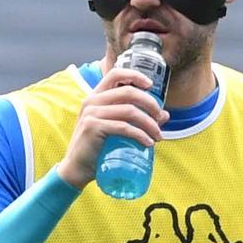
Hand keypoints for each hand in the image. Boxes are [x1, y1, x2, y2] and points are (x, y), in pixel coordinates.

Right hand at [55, 65, 168, 187]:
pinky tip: (148, 143)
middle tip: (160, 118)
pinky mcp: (93, 127)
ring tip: (158, 136)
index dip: (135, 75)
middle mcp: (92, 101)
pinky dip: (139, 135)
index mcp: (96, 96)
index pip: (115, 74)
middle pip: (128, 92)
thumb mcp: (117, 129)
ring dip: (149, 123)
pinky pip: (123, 127)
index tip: (151, 85)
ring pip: (129, 111)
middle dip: (150, 103)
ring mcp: (91, 113)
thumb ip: (138, 119)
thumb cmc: (98, 148)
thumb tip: (164, 115)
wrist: (78, 168)